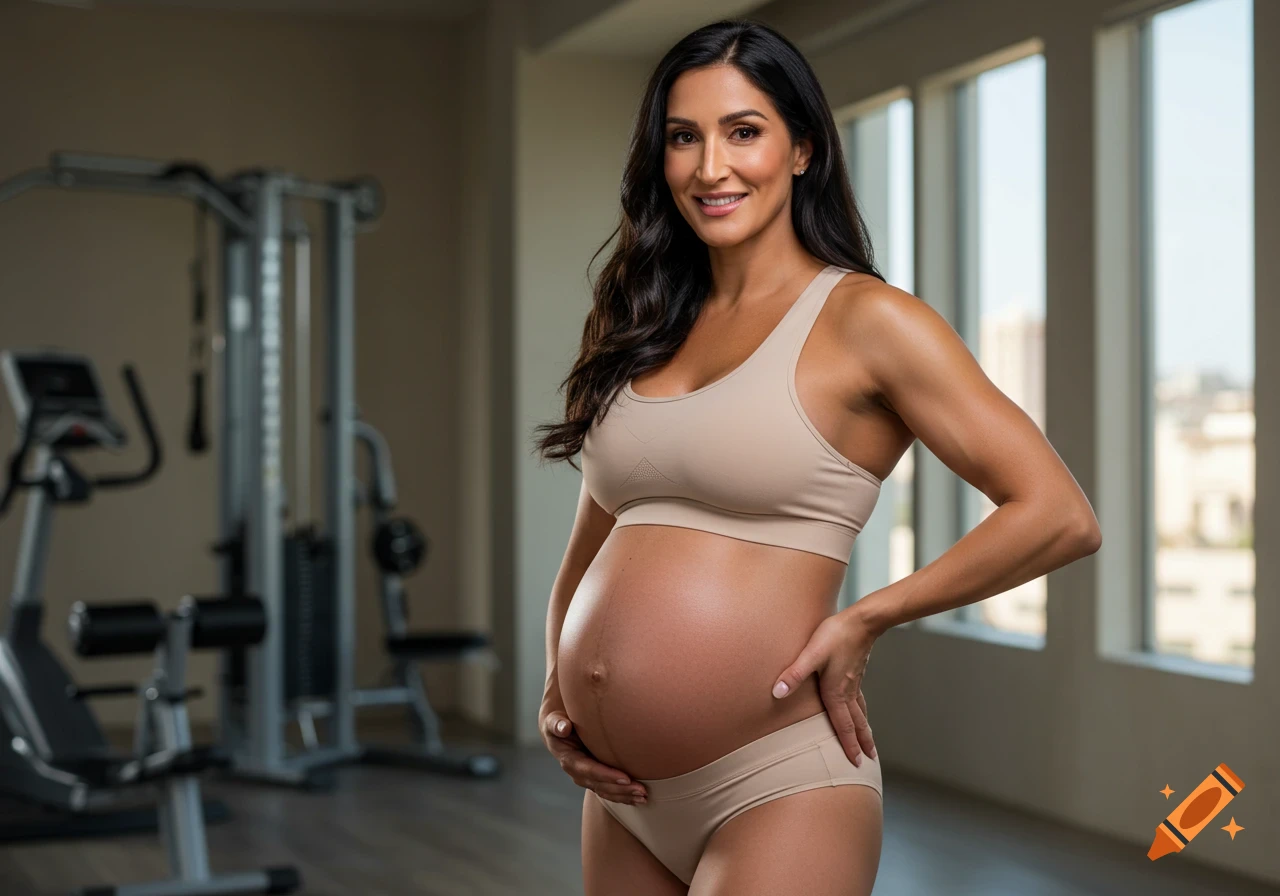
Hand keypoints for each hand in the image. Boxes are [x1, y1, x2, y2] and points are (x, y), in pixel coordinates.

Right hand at [540, 706, 647, 805]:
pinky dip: (623, 797)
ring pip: (606, 791)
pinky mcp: (594, 779)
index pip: (588, 769)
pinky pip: (609, 791)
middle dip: (621, 790)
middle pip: (600, 785)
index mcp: (568, 759)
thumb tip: (563, 727)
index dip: (606, 775)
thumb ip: (557, 724)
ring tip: (643, 797)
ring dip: (625, 796)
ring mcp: (586, 778)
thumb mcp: (554, 721)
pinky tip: (637, 799)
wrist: (559, 733)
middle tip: (641, 790)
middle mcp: (577, 772)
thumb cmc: (559, 723)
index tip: (625, 778)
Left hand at [771, 609, 877, 766]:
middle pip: (857, 723)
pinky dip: (863, 711)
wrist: (862, 621)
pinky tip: (860, 708)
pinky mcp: (856, 672)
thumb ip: (794, 674)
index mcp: (837, 692)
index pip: (844, 725)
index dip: (848, 745)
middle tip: (869, 760)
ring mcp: (854, 682)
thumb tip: (776, 693)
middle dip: (862, 743)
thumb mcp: (811, 654)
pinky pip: (861, 699)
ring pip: (861, 712)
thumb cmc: (836, 635)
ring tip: (869, 741)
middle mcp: (848, 691)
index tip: (855, 763)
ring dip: (864, 729)